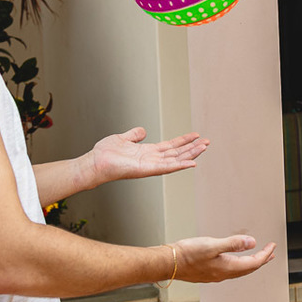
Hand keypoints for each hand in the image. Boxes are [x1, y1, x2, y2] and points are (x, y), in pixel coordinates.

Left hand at [90, 127, 208, 182]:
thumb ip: (134, 135)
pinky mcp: (147, 170)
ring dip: (190, 154)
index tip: (196, 136)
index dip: (183, 141)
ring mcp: (150, 166)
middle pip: (177, 153)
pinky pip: (167, 168)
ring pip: (175, 160)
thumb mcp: (122, 138)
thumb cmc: (105, 154)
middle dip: (192, 148)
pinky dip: (180, 165)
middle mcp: (151, 159)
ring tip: (204, 147)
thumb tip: (142, 130)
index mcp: (147, 152)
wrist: (95, 163)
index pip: (170, 146)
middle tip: (207, 142)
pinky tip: (192, 162)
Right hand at [173, 235, 276, 282]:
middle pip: (248, 269)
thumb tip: (252, 243)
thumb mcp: (213, 245)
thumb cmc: (188, 253)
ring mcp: (215, 275)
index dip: (265, 255)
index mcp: (227, 267)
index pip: (253, 263)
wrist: (169, 262)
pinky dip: (239, 265)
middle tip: (270, 254)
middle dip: (261, 260)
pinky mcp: (208, 273)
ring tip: (257, 258)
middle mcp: (223, 274)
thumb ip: (233, 243)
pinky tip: (235, 261)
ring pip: (239, 271)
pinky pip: (230, 271)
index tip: (272, 247)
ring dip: (250, 263)